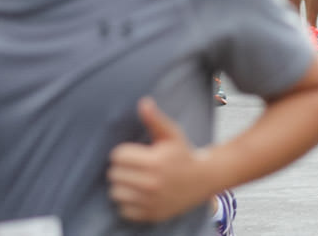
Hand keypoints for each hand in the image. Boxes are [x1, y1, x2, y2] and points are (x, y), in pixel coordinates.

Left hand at [108, 98, 208, 221]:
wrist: (203, 179)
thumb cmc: (183, 153)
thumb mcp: (172, 134)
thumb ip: (155, 119)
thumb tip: (144, 102)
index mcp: (155, 162)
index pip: (118, 156)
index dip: (124, 153)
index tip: (134, 154)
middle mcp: (152, 183)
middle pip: (114, 175)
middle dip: (122, 169)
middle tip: (135, 167)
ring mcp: (151, 201)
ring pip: (116, 193)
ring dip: (122, 186)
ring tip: (134, 180)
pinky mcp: (151, 215)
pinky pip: (124, 210)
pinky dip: (128, 203)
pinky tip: (139, 194)